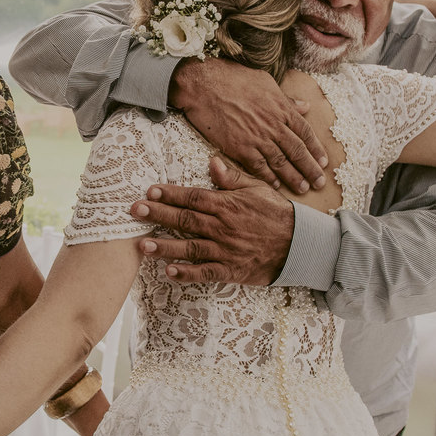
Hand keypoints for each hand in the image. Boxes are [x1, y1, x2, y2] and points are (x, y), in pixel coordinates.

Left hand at [132, 157, 294, 284]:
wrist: (301, 244)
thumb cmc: (277, 214)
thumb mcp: (257, 189)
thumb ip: (232, 177)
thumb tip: (212, 161)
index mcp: (227, 205)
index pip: (193, 196)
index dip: (170, 193)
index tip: (150, 191)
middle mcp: (223, 227)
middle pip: (185, 219)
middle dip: (158, 214)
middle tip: (135, 211)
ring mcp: (225, 250)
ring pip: (190, 248)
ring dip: (165, 247)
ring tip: (142, 245)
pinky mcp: (231, 270)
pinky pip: (205, 273)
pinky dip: (187, 274)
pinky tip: (169, 272)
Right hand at [170, 58, 327, 192]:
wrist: (206, 85)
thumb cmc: (234, 78)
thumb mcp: (266, 82)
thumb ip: (286, 99)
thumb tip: (305, 106)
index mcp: (282, 109)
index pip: (306, 133)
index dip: (316, 150)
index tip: (323, 162)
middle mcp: (274, 126)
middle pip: (298, 151)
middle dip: (310, 169)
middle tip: (319, 183)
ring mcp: (258, 138)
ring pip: (281, 162)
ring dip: (293, 177)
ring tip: (303, 188)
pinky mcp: (240, 147)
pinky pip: (258, 167)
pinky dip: (268, 178)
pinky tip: (275, 185)